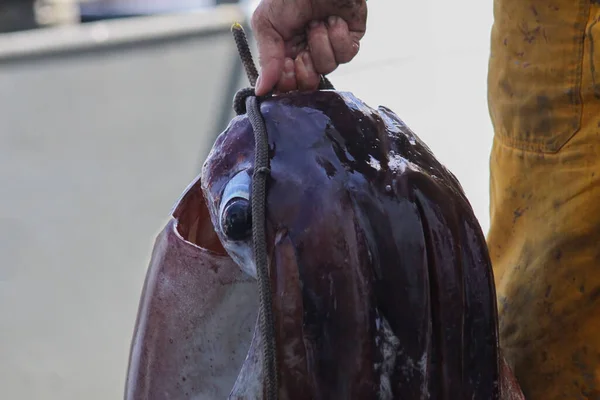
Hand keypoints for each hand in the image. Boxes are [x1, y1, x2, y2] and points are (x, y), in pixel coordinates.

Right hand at [250, 0, 366, 95]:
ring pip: (328, 68)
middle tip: (302, 52)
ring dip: (320, 43)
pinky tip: (334, 21)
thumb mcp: (267, 23)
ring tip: (316, 23)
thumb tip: (261, 90)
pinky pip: (346, 55)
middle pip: (308, 83)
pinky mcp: (350, 40)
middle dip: (305, 69)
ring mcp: (329, 48)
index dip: (287, 81)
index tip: (286, 65)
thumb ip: (267, 59)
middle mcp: (307, 53)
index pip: (286, 84)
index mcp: (284, 52)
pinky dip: (338, 37)